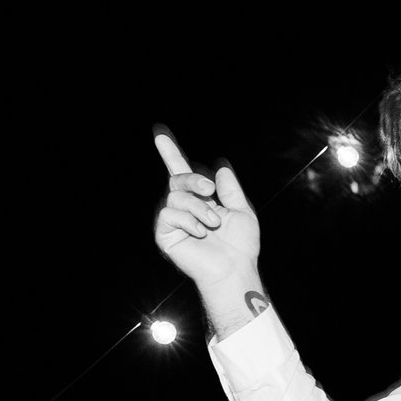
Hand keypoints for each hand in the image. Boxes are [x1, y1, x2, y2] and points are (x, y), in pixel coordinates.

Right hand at [153, 131, 260, 289]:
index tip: (159, 131)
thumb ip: (230, 188)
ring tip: (213, 224)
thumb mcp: (241, 211)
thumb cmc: (240, 245)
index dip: (170, 151)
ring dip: (199, 208)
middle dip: (194, 180)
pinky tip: (200, 233)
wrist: (235, 269)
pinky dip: (189, 221)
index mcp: (200, 199)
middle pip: (177, 178)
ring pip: (175, 196)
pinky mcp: (164, 235)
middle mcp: (183, 207)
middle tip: (211, 192)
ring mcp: (173, 221)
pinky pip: (169, 214)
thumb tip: (219, 165)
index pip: (181, 171)